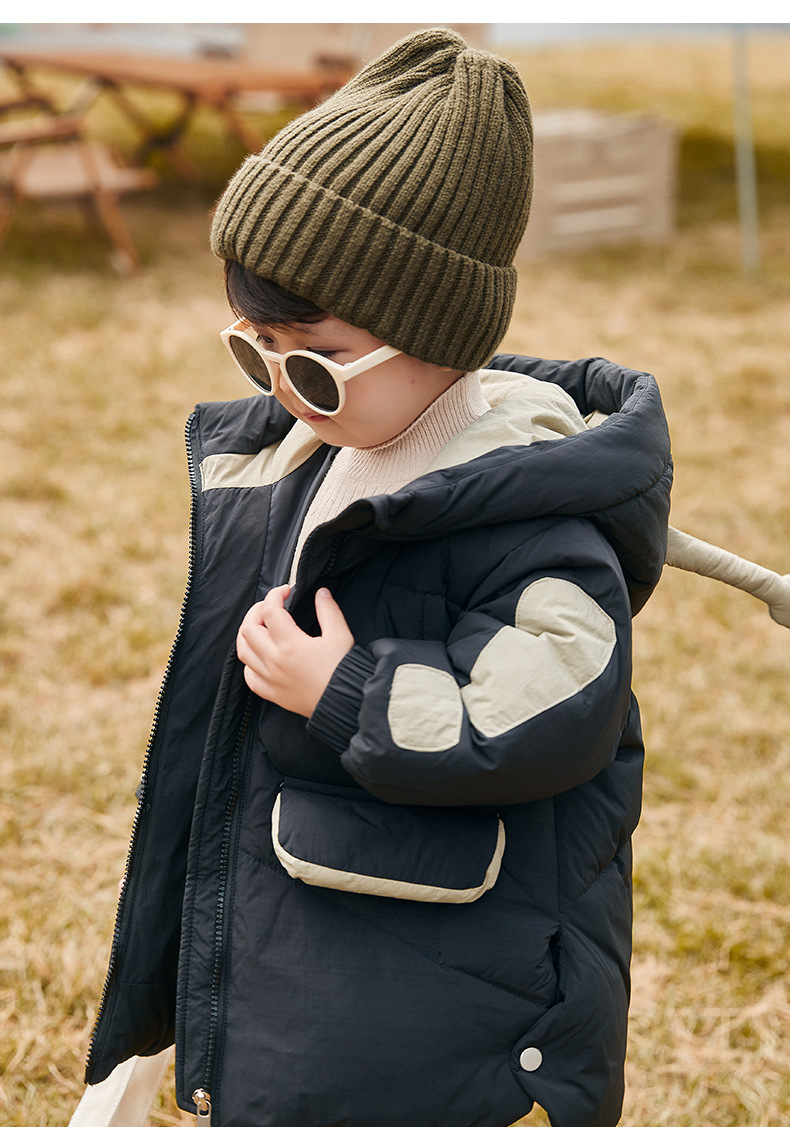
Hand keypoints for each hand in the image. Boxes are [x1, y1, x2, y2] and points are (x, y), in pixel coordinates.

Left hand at [236, 585, 354, 717]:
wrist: (344, 702)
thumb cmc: (342, 670)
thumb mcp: (340, 635)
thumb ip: (328, 610)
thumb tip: (321, 593)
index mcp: (290, 644)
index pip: (270, 610)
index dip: (275, 595)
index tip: (286, 591)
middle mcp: (274, 661)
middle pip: (248, 628)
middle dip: (256, 611)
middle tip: (271, 606)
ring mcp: (270, 678)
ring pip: (243, 651)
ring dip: (247, 634)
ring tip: (260, 627)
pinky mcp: (272, 693)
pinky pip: (249, 677)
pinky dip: (250, 662)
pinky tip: (260, 656)